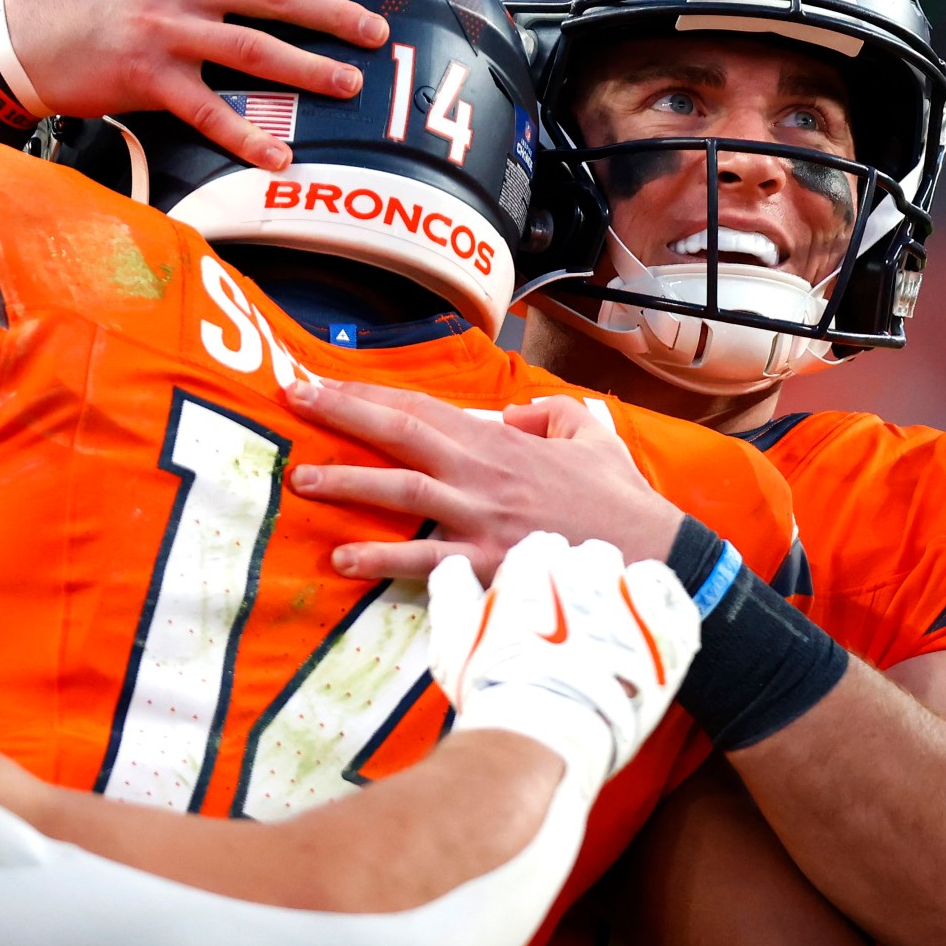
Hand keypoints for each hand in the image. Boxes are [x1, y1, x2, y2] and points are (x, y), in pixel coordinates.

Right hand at [2, 0, 389, 170]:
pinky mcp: (150, 78)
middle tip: (377, 32)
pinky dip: (245, 138)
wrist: (23, 36)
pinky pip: (209, 112)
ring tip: (350, 85)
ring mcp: (169, 31)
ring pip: (254, 48)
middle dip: (334, 11)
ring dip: (307, 68)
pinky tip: (279, 159)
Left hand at [283, 378, 686, 582]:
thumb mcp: (589, 434)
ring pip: (402, 492)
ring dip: (347, 484)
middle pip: (400, 434)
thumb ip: (548, 413)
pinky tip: (342, 559)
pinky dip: (382, 560)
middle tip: (291, 400)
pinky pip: (425, 560)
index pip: (422, 407)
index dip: (368, 392)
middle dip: (341, 414)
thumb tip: (515, 412)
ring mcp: (482, 519)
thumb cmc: (620, 499)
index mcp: (501, 441)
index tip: (321, 381)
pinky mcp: (488, 564)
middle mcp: (482, 473)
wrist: (655, 553)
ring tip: (299, 481)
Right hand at [428, 532, 700, 789]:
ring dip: (617, 590)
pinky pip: (667, 592)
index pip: (542, 546)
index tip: (537, 599)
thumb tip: (452, 565)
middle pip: (587, 554)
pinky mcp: (662, 630)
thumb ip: (450, 591)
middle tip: (572, 617)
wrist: (545, 741)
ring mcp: (627, 599)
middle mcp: (584, 572)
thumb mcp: (452, 639)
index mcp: (534, 566)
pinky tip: (641, 624)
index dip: (538, 575)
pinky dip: (656, 603)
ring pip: (628, 570)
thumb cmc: (494, 692)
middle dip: (579, 579)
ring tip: (608, 626)